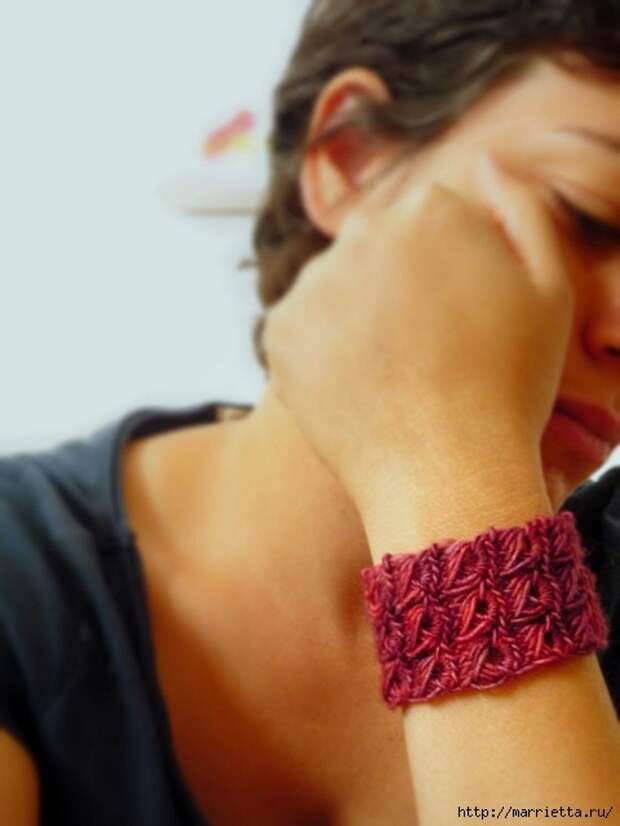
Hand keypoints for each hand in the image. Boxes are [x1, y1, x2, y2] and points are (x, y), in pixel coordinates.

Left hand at [262, 153, 573, 510]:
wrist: (444, 473)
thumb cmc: (507, 386)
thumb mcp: (549, 287)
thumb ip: (520, 208)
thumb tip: (483, 162)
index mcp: (430, 210)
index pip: (434, 219)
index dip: (453, 269)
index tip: (463, 318)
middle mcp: (361, 231)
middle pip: (381, 245)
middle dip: (402, 284)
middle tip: (429, 349)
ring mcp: (313, 280)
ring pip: (340, 284)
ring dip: (360, 313)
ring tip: (395, 372)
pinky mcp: (278, 329)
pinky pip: (305, 324)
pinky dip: (325, 349)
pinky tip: (358, 384)